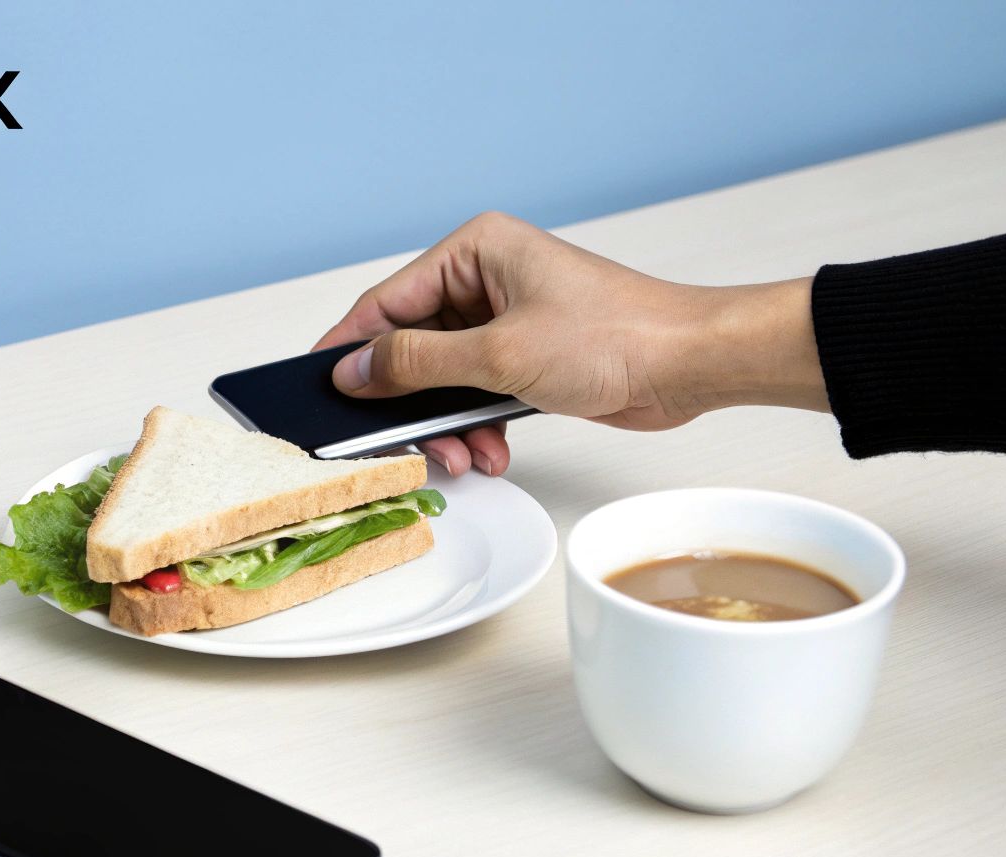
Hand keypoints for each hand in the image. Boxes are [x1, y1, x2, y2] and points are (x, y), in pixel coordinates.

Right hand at [313, 212, 826, 475]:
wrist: (689, 366)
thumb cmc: (616, 337)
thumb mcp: (499, 355)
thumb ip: (416, 364)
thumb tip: (353, 370)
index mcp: (475, 251)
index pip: (386, 301)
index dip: (349, 349)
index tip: (316, 388)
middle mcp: (486, 279)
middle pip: (411, 347)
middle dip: (411, 404)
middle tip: (403, 444)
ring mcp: (506, 320)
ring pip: (442, 380)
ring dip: (447, 425)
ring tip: (465, 456)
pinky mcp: (526, 357)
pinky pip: (476, 395)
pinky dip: (478, 428)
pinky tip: (494, 452)